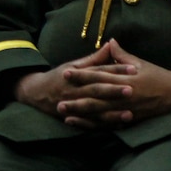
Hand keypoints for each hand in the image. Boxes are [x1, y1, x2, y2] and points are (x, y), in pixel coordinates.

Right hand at [12, 40, 140, 126]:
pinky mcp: (74, 118)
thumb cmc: (59, 76)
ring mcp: (74, 106)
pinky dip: (104, 126)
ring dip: (112, 113)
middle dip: (114, 91)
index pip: (99, 71)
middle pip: (97, 90)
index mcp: (77, 74)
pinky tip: (119, 126)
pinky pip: (91, 124)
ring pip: (95, 110)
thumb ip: (94, 58)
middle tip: (132, 90)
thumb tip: (111, 44)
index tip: (134, 69)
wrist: (36, 93)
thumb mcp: (74, 65)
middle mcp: (75, 90)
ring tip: (130, 114)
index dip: (116, 70)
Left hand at [57, 39, 170, 129]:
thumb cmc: (158, 76)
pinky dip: (94, 125)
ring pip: (99, 113)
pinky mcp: (129, 120)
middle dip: (76, 98)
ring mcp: (126, 109)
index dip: (82, 75)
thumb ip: (122, 55)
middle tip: (58, 99)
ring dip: (81, 114)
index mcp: (125, 78)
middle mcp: (124, 95)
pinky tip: (81, 125)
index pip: (99, 75)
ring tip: (64, 114)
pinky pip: (108, 124)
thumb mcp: (140, 63)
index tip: (66, 72)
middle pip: (96, 97)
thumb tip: (110, 42)